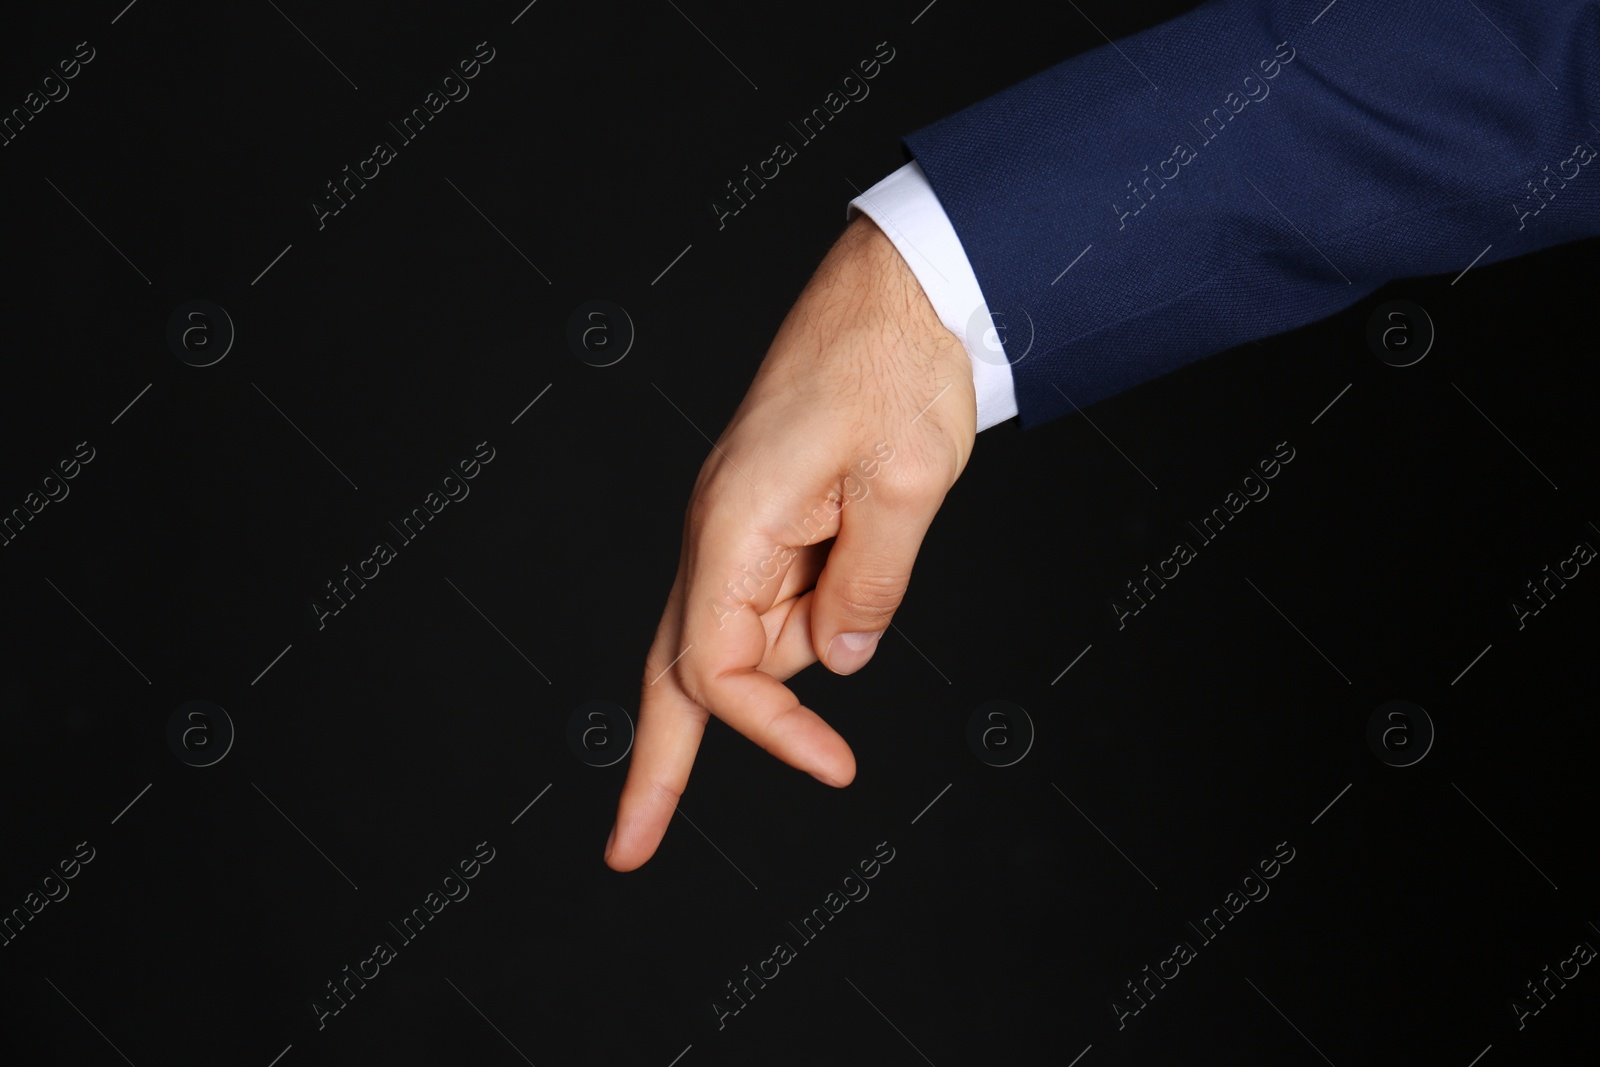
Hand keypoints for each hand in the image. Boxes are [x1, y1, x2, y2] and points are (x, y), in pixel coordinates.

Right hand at [604, 213, 976, 870]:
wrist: (899, 288)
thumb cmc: (893, 362)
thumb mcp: (903, 489)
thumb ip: (868, 591)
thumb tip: (839, 662)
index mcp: (732, 525)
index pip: (718, 670)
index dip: (773, 730)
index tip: (836, 768)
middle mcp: (718, 531)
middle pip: (674, 672)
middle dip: (658, 766)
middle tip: (629, 848)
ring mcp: (739, 525)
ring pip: (750, 636)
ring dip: (810, 646)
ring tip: (871, 526)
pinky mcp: (767, 518)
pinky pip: (780, 596)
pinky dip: (821, 612)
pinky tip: (863, 545)